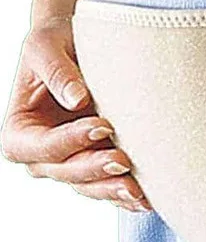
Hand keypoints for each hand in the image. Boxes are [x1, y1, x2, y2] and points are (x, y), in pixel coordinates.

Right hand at [0, 16, 151, 212]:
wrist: (82, 44)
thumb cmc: (57, 42)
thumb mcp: (47, 46)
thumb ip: (58, 72)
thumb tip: (77, 99)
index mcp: (21, 130)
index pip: (43, 146)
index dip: (69, 141)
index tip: (101, 126)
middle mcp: (44, 153)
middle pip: (67, 171)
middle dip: (95, 169)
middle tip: (123, 161)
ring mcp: (73, 161)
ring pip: (90, 185)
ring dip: (113, 190)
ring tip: (139, 191)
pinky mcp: (98, 161)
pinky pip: (109, 185)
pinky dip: (126, 194)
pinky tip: (147, 200)